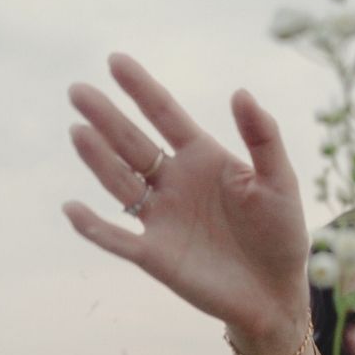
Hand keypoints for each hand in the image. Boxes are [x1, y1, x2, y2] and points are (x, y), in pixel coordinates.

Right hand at [63, 54, 311, 341]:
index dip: (141, 89)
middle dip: (106, 117)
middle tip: (78, 90)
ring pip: (120, 183)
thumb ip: (263, 139)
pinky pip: (116, 238)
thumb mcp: (280, 182)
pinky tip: (72, 208)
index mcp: (203, 159)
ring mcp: (161, 219)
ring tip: (78, 131)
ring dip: (98, 159)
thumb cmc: (282, 234)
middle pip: (133, 144)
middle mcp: (175, 183)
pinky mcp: (155, 256)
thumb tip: (240, 92)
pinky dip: (93, 227)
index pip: (165, 115)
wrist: (276, 294)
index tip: (115, 60)